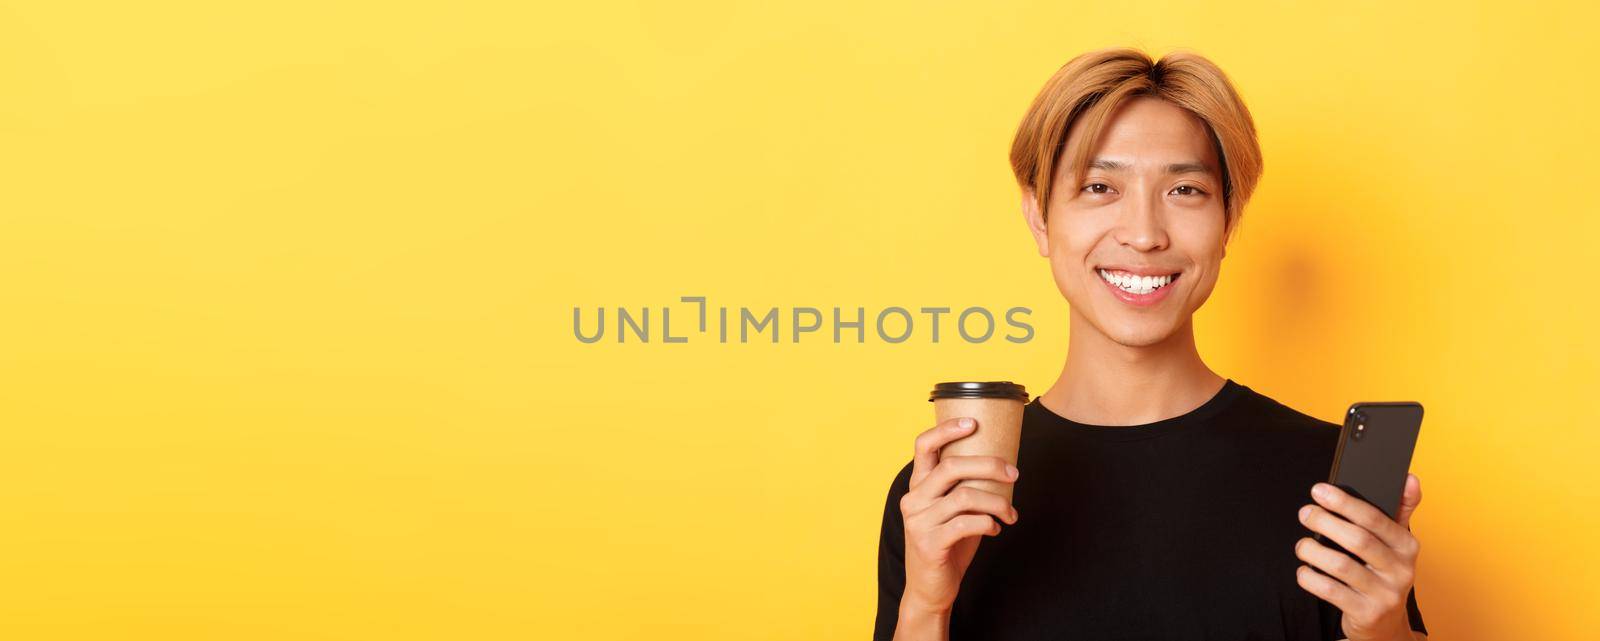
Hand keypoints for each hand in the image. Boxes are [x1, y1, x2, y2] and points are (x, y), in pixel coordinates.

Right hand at [898, 417, 1018, 614]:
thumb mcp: (952, 512)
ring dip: (998, 503)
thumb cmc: (947, 546)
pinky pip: (967, 523)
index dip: (947, 429)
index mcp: (918, 486)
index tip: (973, 422)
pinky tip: (996, 529)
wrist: (930, 590)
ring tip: (1011, 514)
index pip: (924, 446)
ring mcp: (919, 521)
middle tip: (1014, 475)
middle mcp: (913, 499)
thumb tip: (1001, 467)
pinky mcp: (930, 543)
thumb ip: (964, 490)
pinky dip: (988, 523)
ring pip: (966, 496)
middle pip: (953, 466)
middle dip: (989, 465)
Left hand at [1294, 473, 1423, 640]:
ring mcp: (1385, 594)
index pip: (1375, 518)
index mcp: (1408, 547)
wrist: (1386, 625)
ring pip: (1340, 565)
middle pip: (1357, 540)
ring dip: (1312, 551)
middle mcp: (1401, 571)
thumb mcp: (1396, 545)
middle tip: (1305, 513)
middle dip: (1325, 522)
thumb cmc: (1384, 574)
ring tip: (1302, 545)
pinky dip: (1310, 577)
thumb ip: (1400, 510)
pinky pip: (1330, 591)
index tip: (1319, 490)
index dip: (1345, 502)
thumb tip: (1409, 477)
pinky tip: (1304, 571)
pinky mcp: (1366, 614)